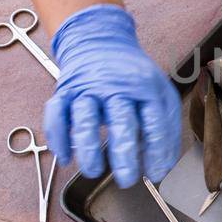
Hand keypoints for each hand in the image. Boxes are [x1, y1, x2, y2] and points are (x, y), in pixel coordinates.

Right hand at [44, 4, 181, 187]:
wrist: (100, 42)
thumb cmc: (133, 76)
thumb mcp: (159, 92)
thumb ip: (166, 126)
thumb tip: (164, 165)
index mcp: (144, 86)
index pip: (154, 120)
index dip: (157, 149)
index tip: (156, 172)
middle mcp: (115, 86)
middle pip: (120, 119)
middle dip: (124, 153)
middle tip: (127, 178)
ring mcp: (87, 88)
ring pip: (85, 117)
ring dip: (88, 147)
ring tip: (93, 170)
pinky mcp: (65, 92)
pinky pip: (56, 113)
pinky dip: (57, 136)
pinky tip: (64, 157)